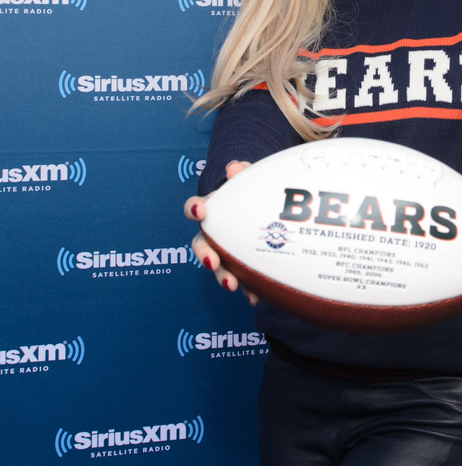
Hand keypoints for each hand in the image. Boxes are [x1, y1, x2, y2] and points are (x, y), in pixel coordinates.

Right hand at [185, 160, 259, 304]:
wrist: (261, 209)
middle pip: (200, 244)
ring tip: (231, 285)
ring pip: (217, 266)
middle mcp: (213, 233)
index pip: (195, 207)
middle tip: (212, 261)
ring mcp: (224, 252)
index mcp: (212, 210)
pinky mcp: (239, 268)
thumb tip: (234, 168)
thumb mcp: (248, 182)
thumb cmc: (250, 194)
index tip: (201, 212)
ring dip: (222, 276)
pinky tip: (254, 298)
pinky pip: (239, 281)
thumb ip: (243, 173)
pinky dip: (245, 289)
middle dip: (204, 254)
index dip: (194, 209)